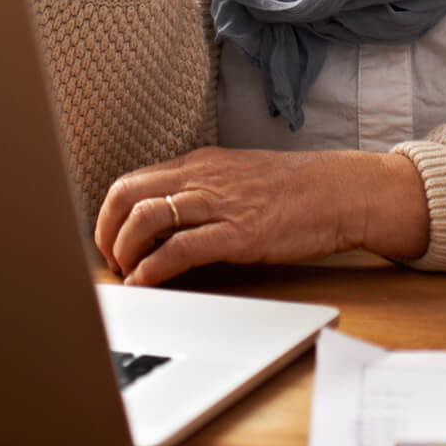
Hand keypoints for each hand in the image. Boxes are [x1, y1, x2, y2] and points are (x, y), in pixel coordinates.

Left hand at [94, 147, 430, 285]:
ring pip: (146, 217)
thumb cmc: (294, 189)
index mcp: (200, 163)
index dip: (110, 214)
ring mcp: (220, 203)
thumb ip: (203, 191)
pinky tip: (145, 282)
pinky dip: (153, 268)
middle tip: (110, 260)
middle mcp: (202, 177)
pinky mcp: (238, 233)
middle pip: (128, 194)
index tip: (109, 240)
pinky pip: (180, 249)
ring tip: (127, 273)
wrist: (340, 191)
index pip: (134, 180)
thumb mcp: (238, 178)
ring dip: (124, 250)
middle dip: (106, 231)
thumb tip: (170, 219)